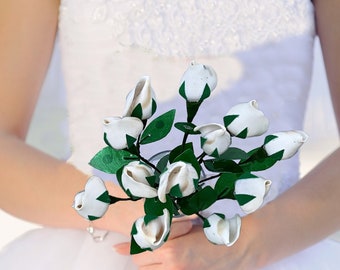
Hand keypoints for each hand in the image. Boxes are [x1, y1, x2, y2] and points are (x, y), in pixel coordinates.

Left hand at [114, 218, 257, 269]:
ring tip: (163, 253)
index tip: (117, 248)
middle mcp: (171, 265)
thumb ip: (166, 229)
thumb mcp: (187, 227)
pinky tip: (166, 261)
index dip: (128, 248)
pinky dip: (160, 268)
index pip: (140, 249)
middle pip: (141, 264)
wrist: (237, 248)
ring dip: (151, 264)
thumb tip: (148, 230)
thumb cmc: (212, 232)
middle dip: (142, 254)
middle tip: (152, 244)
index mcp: (171, 248)